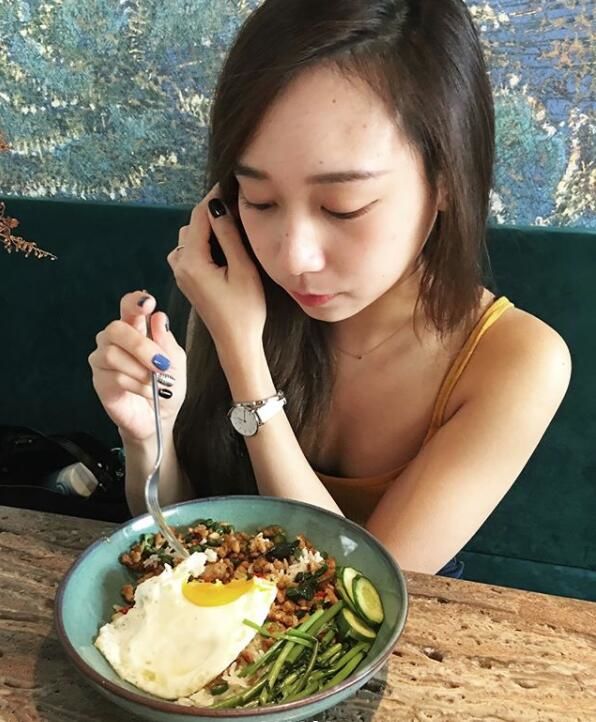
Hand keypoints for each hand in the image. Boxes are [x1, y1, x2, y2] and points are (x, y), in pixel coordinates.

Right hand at [89, 291, 186, 443]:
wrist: (159, 417)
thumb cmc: (166, 386)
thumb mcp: (176, 362)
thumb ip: (166, 341)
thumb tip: (158, 318)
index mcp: (136, 329)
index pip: (128, 306)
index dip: (135, 302)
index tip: (148, 303)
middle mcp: (116, 340)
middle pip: (116, 328)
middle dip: (141, 345)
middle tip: (161, 363)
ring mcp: (103, 359)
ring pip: (113, 353)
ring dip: (140, 370)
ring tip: (155, 383)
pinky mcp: (100, 380)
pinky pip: (115, 377)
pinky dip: (137, 385)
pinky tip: (147, 392)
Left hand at [167, 185, 265, 356]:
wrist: (236, 342)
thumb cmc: (245, 310)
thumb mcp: (242, 269)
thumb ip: (228, 235)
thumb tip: (218, 205)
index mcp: (192, 261)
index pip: (199, 216)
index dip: (214, 197)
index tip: (230, 183)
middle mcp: (180, 265)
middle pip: (192, 225)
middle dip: (212, 214)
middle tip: (238, 208)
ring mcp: (181, 273)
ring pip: (189, 237)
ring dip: (207, 229)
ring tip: (232, 228)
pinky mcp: (187, 280)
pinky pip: (190, 251)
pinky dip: (203, 243)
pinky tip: (222, 249)